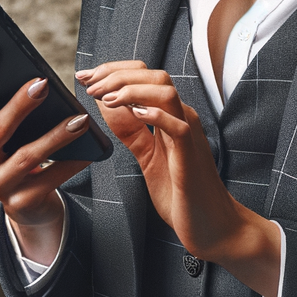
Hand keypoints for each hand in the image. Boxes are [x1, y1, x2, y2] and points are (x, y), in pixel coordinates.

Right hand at [0, 52, 90, 263]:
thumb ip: (9, 102)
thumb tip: (35, 76)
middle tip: (42, 83)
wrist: (27, 200)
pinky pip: (48, 180)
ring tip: (80, 119)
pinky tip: (88, 149)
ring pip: (26, 157)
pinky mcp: (19, 203)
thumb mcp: (8, 126)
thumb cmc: (17, 145)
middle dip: (19, 105)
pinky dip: (70, 163)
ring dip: (55, 136)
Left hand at [78, 60, 280, 296]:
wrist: (211, 226)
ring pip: (165, 92)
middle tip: (88, 84)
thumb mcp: (146, 155)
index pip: (144, 76)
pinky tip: (135, 114)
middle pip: (153, 76)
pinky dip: (156, 115)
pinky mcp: (190, 154)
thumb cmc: (180, 192)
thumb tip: (104, 103)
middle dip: (117, 74)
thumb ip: (130, 130)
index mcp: (170, 116)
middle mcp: (181, 117)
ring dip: (131, 89)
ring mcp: (188, 133)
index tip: (86, 76)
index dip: (114, 71)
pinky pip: (178, 126)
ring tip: (106, 98)